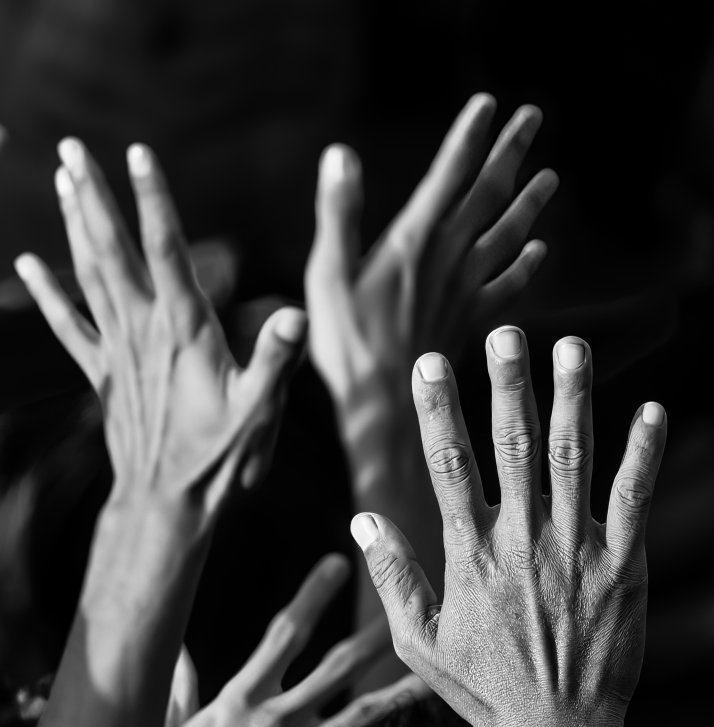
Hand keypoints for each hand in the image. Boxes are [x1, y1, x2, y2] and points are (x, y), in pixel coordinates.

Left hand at [14, 140, 305, 513]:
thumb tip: (297, 313)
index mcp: (185, 330)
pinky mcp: (103, 375)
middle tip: (72, 150)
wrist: (166, 503)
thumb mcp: (259, 411)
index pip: (165, 251)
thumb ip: (276, 360)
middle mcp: (144, 331)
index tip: (137, 152)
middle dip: (93, 197)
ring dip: (74, 225)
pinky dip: (46, 293)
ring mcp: (118, 351)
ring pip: (89, 274)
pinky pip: (68, 325)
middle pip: (112, 251)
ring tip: (61, 180)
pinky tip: (26, 264)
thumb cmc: (218, 459)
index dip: (153, 199)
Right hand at [152, 554, 426, 726]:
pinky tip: (398, 722)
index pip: (282, 635)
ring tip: (427, 673)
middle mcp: (273, 721)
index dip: (311, 598)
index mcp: (238, 697)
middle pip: (333, 670)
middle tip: (399, 607)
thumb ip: (180, 681)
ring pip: (357, 716)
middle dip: (368, 636)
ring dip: (394, 692)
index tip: (334, 566)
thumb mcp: (168, 723)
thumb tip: (177, 646)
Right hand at [305, 95, 557, 409]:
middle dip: (511, 152)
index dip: (469, 135)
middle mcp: (448, 258)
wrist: (384, 405)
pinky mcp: (471, 322)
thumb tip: (341, 154)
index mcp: (413, 240)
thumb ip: (339, 213)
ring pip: (507, 236)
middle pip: (488, 194)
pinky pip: (508, 287)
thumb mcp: (328, 274)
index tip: (488, 103)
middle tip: (534, 117)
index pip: (448, 174)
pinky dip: (527, 266)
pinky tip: (540, 251)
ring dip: (529, 204)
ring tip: (551, 178)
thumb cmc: (347, 343)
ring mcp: (465, 291)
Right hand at [350, 328, 666, 726]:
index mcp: (469, 554)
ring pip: (572, 460)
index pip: (448, 465)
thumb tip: (359, 519)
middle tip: (507, 332)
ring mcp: (575, 551)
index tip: (430, 362)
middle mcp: (521, 541)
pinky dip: (642, 454)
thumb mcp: (417, 641)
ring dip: (573, 400)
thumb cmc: (482, 688)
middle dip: (508, 384)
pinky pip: (634, 501)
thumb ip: (392, 576)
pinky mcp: (620, 567)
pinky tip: (652, 410)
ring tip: (573, 348)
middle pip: (513, 447)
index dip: (437, 409)